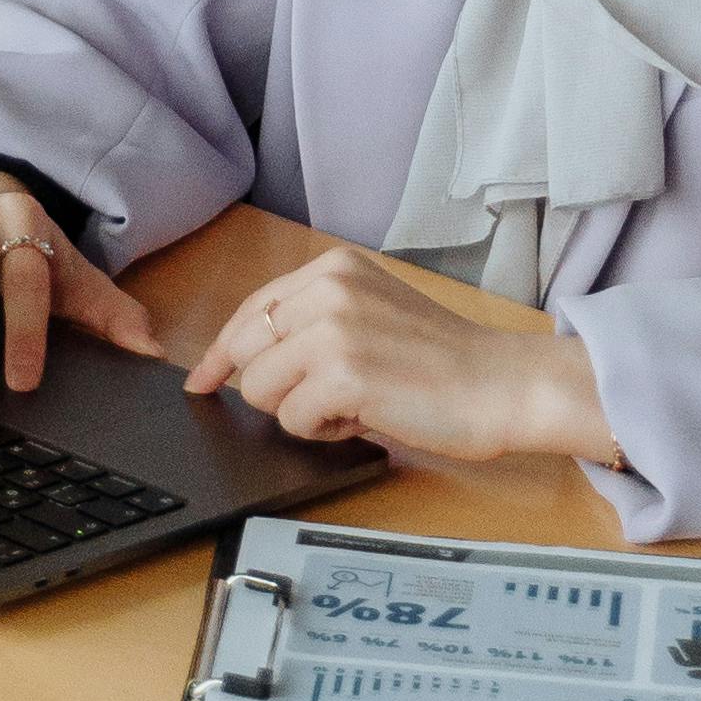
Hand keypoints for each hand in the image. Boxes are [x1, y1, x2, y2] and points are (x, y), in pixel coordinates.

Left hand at [187, 245, 620, 472]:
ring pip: (260, 389)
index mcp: (333, 269)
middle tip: (328, 400)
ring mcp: (333, 330)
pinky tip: (364, 418)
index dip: (222, 352)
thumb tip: (241, 360)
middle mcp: (327, 289)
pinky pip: (292, 419)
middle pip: (246, 354)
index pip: (251, 310)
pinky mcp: (343, 375)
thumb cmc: (443, 360)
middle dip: (273, 391)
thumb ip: (312, 323)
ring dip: (299, 413)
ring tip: (352, 405)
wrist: (500, 385)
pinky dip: (322, 431)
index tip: (200, 379)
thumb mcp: (371, 314)